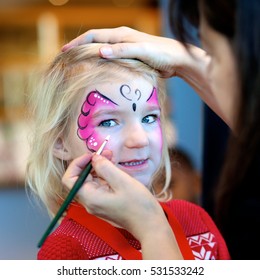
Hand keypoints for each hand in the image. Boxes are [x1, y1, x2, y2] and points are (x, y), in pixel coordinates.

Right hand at [62, 26, 191, 77]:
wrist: (176, 60)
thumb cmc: (161, 53)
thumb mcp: (141, 51)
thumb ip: (122, 51)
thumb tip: (100, 51)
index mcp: (121, 34)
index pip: (94, 35)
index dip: (78, 43)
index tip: (65, 50)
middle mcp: (121, 39)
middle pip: (95, 41)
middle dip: (80, 48)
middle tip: (67, 57)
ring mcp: (125, 48)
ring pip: (102, 49)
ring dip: (89, 55)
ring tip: (78, 64)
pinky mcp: (130, 57)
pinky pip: (111, 58)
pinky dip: (101, 62)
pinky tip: (97, 70)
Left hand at [63, 153, 164, 237]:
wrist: (149, 225)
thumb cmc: (138, 205)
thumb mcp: (122, 181)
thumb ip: (105, 167)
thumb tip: (94, 158)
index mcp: (90, 198)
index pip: (69, 179)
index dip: (77, 164)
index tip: (91, 155)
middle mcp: (90, 201)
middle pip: (80, 178)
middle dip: (91, 163)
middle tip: (106, 152)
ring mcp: (97, 203)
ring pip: (91, 180)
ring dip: (98, 167)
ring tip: (111, 156)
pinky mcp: (105, 202)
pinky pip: (100, 185)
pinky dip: (104, 175)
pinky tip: (114, 167)